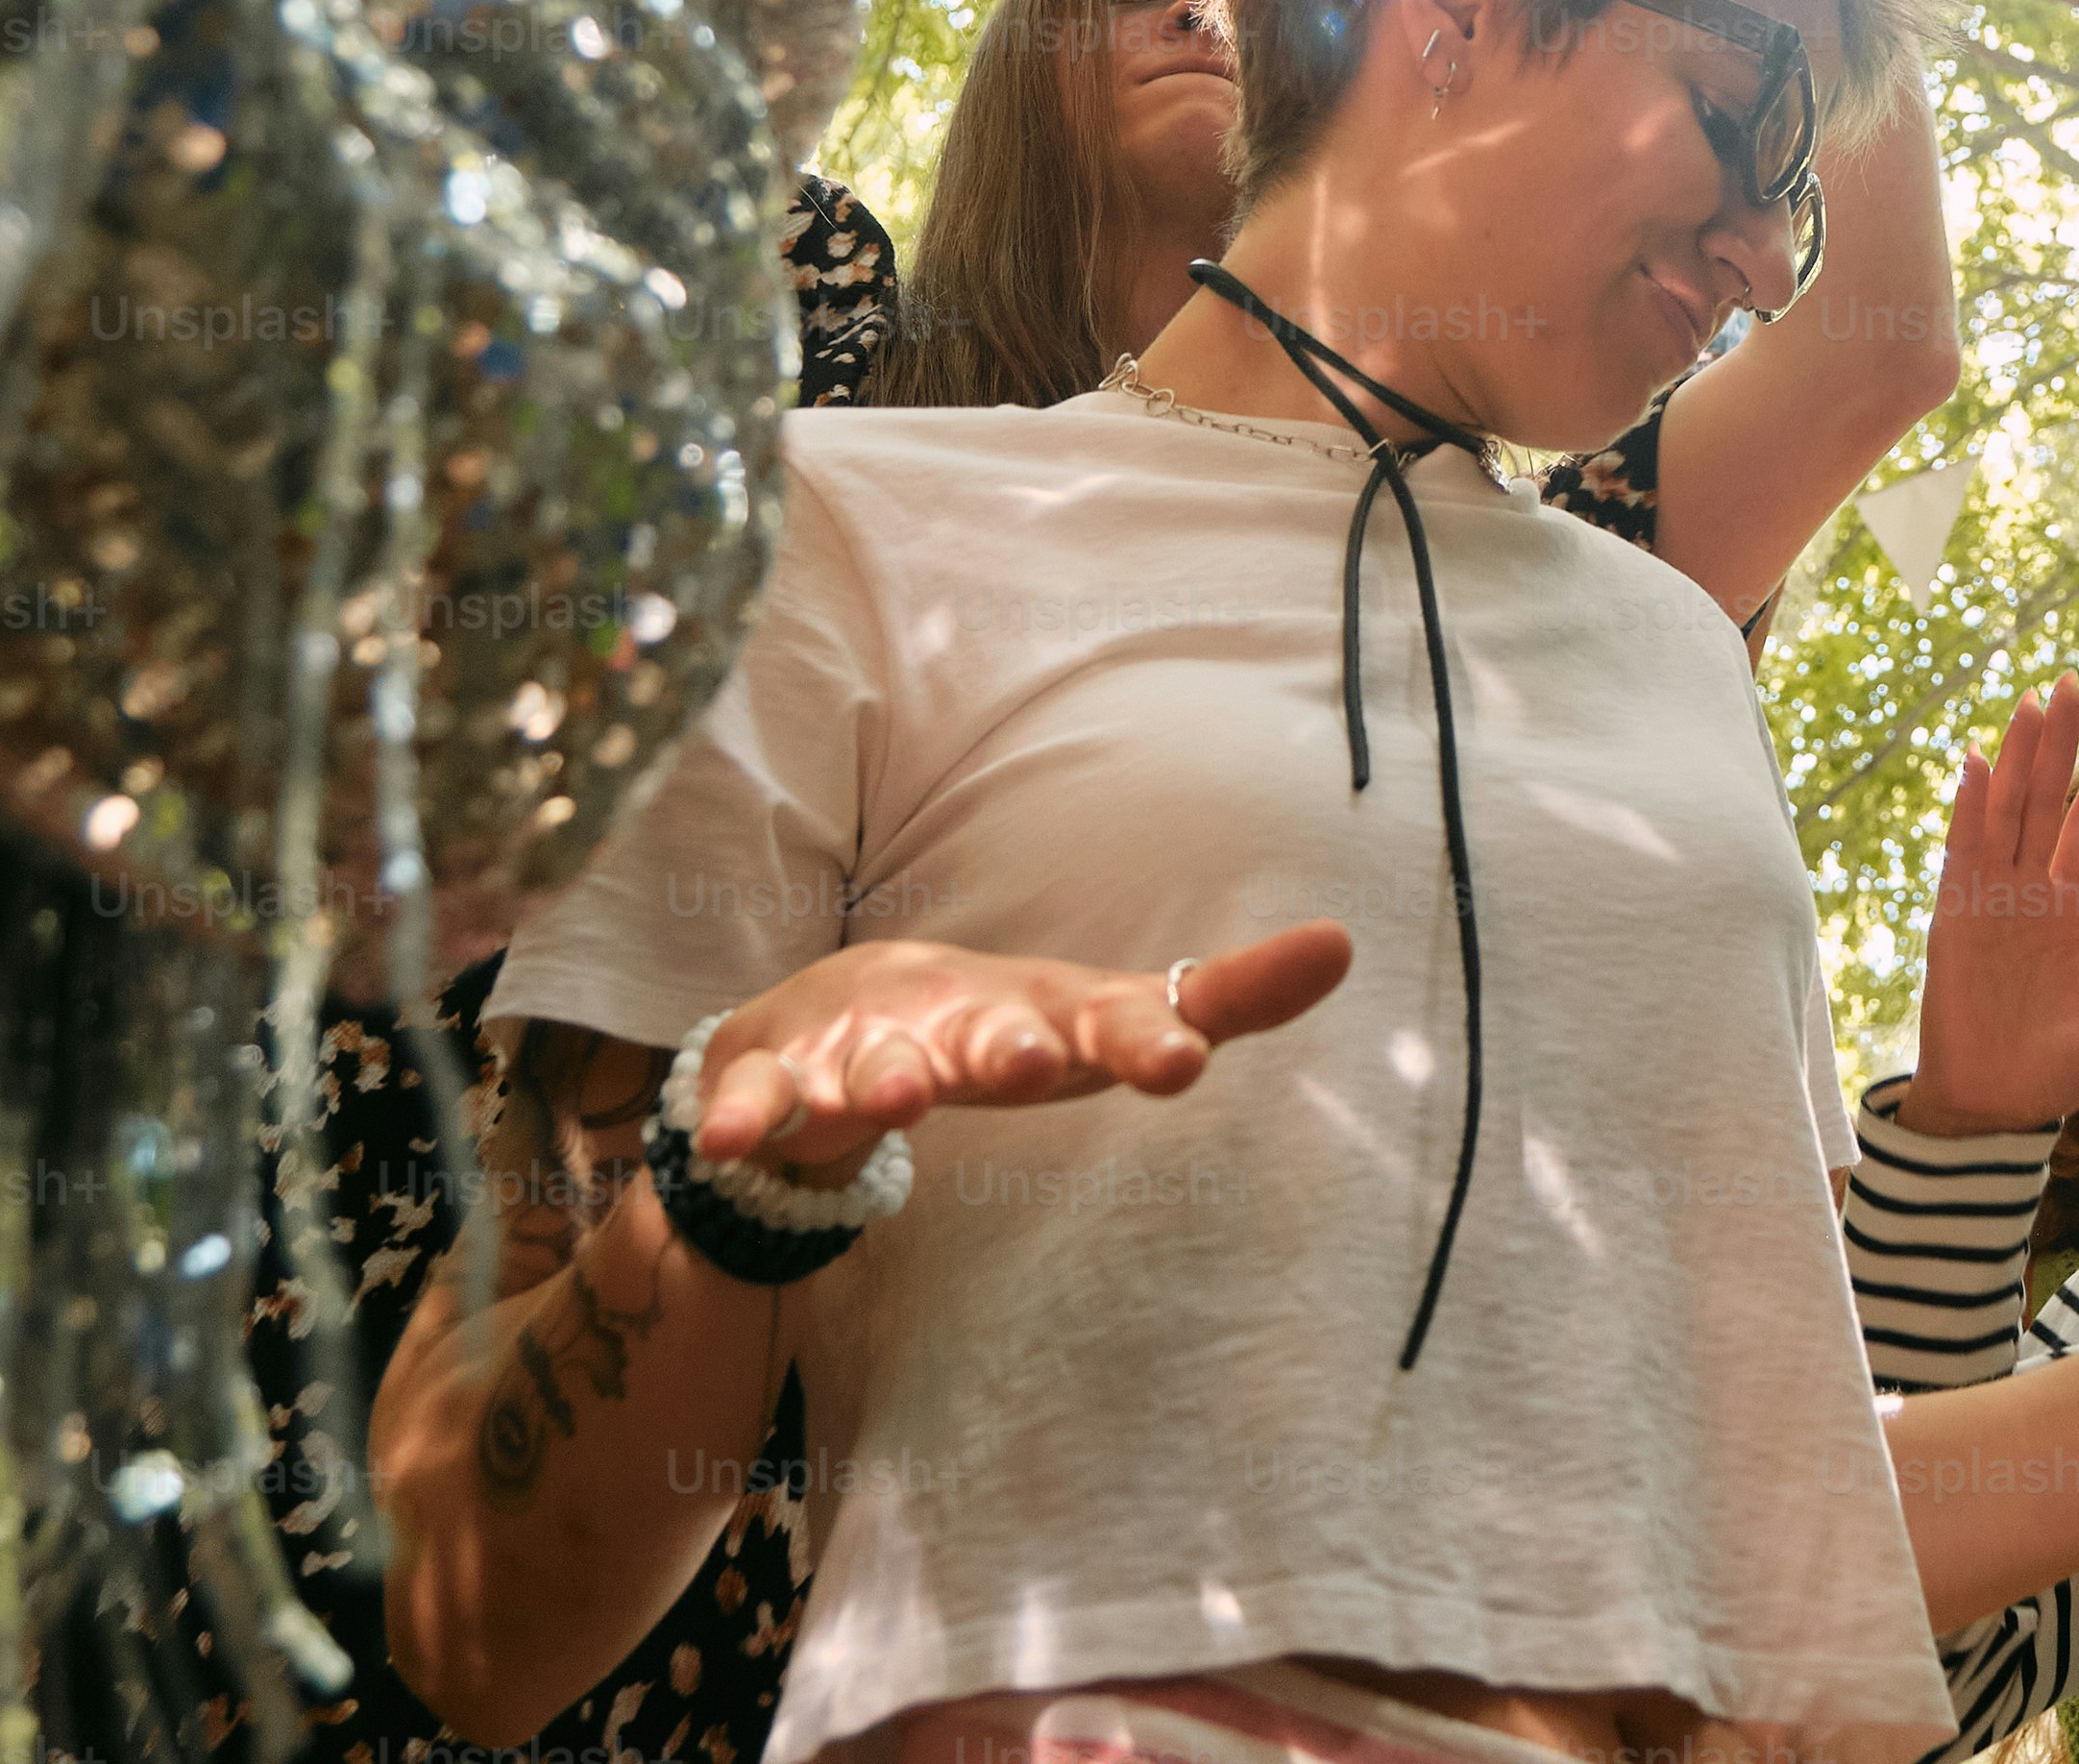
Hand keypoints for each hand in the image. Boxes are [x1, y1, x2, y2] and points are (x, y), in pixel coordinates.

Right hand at [680, 920, 1353, 1186]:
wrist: (835, 1018)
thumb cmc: (1001, 1030)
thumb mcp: (1104, 1022)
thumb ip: (1218, 999)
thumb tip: (1344, 941)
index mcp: (1042, 1012)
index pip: (1109, 1018)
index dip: (1145, 1039)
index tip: (1184, 1064)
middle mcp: (955, 1015)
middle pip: (985, 1030)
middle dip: (1006, 1045)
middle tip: (1029, 1059)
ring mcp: (862, 1041)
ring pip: (871, 1062)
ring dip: (884, 1076)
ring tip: (897, 1096)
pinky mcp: (780, 1073)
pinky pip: (757, 1098)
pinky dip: (744, 1114)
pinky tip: (734, 1138)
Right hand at [1901, 679, 2078, 1140]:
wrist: (1995, 1110)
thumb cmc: (2057, 1071)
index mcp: (2068, 914)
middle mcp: (2028, 897)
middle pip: (2044, 801)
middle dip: (2057, 741)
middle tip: (2069, 679)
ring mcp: (1989, 904)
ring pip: (2005, 812)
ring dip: (2015, 757)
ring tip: (2029, 701)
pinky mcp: (1953, 921)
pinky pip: (1962, 854)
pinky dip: (1967, 809)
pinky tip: (1974, 763)